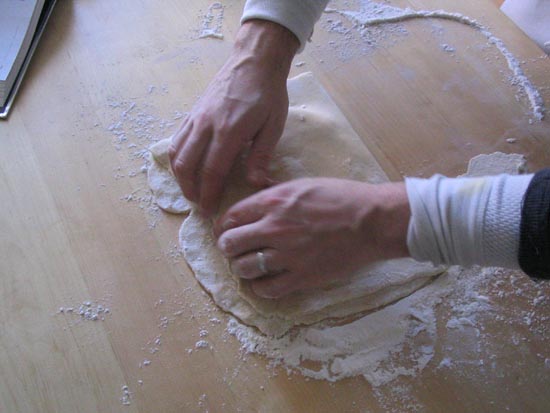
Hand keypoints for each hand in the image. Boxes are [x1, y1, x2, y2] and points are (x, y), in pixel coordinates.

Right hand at [169, 20, 298, 216]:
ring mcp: (196, 117)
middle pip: (187, 165)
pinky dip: (177, 158)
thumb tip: (254, 183)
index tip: (210, 210)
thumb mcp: (273, 126)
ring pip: (177, 152)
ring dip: (180, 176)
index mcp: (229, 131)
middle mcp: (206, 125)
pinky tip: (185, 167)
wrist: (253, 61)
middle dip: (190, 190)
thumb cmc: (268, 94)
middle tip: (199, 205)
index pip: (212, 170)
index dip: (209, 194)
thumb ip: (261, 156)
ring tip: (190, 191)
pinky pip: (177, 139)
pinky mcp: (192, 112)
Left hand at [214, 178, 410, 297]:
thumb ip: (275, 195)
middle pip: (230, 244)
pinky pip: (267, 289)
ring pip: (243, 268)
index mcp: (273, 202)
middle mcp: (274, 228)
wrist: (372, 221)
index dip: (222, 226)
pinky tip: (265, 282)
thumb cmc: (342, 197)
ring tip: (249, 266)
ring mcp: (287, 255)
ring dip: (242, 268)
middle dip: (228, 247)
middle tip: (234, 250)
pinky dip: (260, 288)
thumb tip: (256, 201)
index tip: (225, 231)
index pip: (231, 217)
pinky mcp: (302, 277)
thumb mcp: (303, 184)